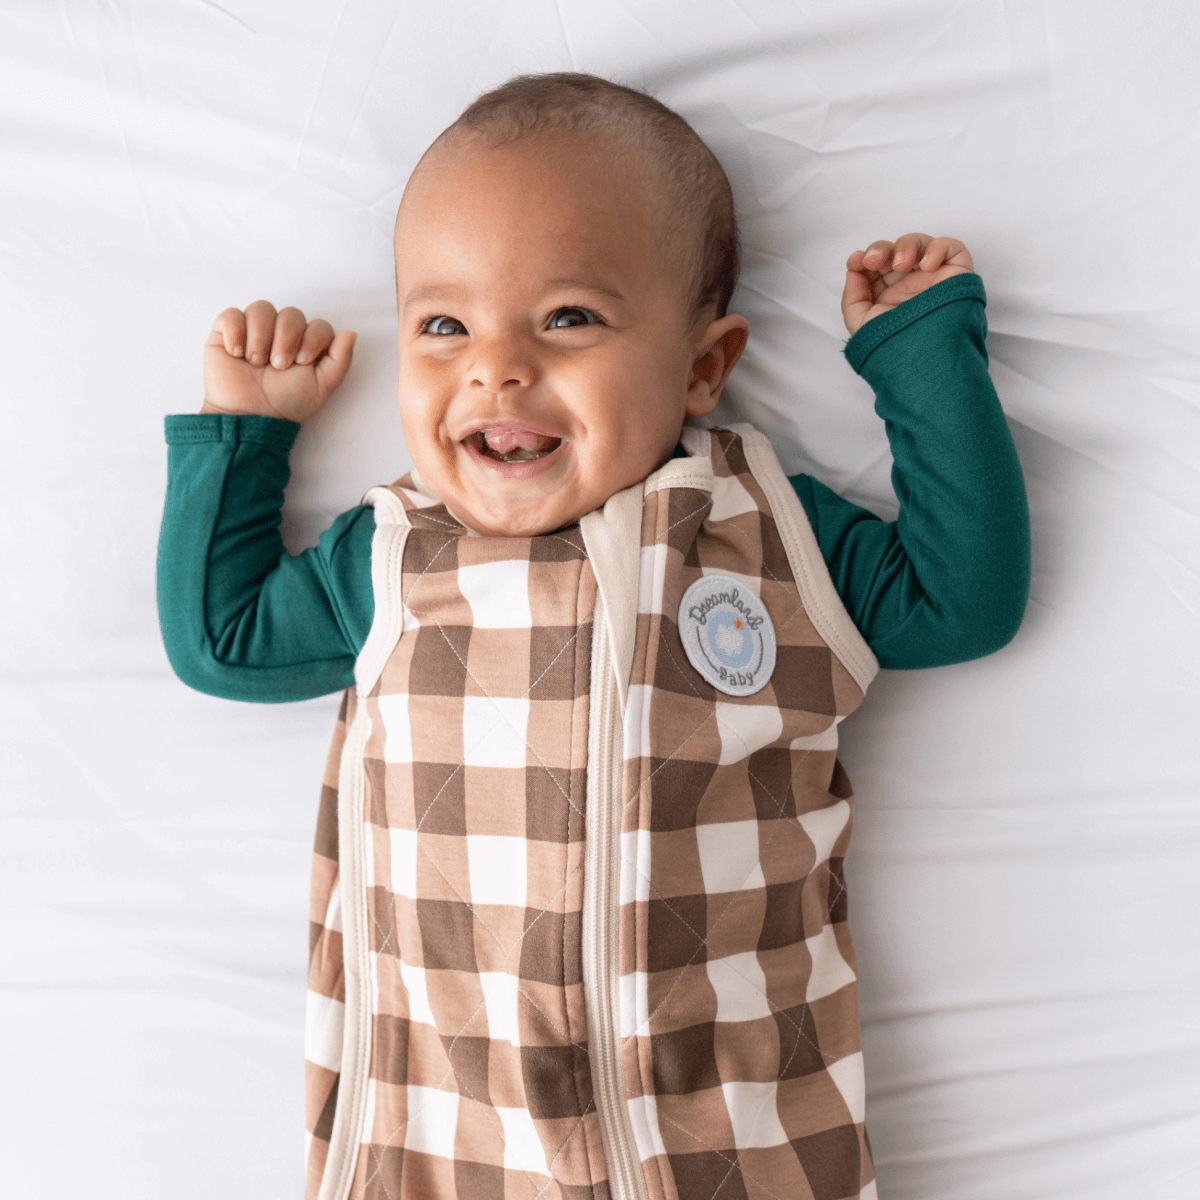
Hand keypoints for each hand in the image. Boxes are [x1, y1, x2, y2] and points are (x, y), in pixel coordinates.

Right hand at [201, 300, 356, 421]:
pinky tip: (236, 354)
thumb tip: (351, 333)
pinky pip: (231, 314)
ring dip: (261, 336)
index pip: (318, 324)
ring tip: (255, 363)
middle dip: (286, 339)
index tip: (301, 363)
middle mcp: (282, 334)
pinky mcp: (226, 333)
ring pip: (262, 308)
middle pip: (291, 313)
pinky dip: (235, 332)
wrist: (249, 417)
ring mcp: (254, 331)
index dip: (312, 339)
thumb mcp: (321, 387)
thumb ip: (340, 360)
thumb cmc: (286, 404)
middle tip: (278, 366)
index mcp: (307, 345)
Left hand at [841, 234, 973, 335]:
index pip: (876, 266)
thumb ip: (852, 297)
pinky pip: (951, 248)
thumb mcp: (861, 325)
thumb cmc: (894, 346)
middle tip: (873, 261)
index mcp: (888, 296)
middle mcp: (910, 286)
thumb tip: (853, 270)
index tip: (855, 263)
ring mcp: (933, 278)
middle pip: (894, 251)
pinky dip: (937, 248)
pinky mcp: (956, 274)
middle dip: (880, 249)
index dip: (864, 258)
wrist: (925, 358)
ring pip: (920, 244)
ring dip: (906, 246)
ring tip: (900, 264)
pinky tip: (926, 266)